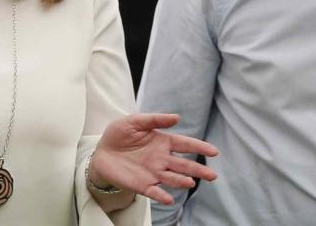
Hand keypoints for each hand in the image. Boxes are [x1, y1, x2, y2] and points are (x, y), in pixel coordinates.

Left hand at [87, 113, 218, 204]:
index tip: (214, 151)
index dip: (199, 147)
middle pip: (184, 165)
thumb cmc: (119, 135)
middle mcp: (162, 159)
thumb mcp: (134, 121)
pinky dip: (162, 195)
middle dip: (198, 170)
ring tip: (190, 182)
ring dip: (181, 181)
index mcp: (163, 142)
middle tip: (212, 175)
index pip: (185, 144)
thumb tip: (177, 117)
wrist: (101, 152)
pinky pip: (155, 191)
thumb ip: (155, 120)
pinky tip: (168, 198)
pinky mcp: (143, 185)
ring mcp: (154, 173)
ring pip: (172, 179)